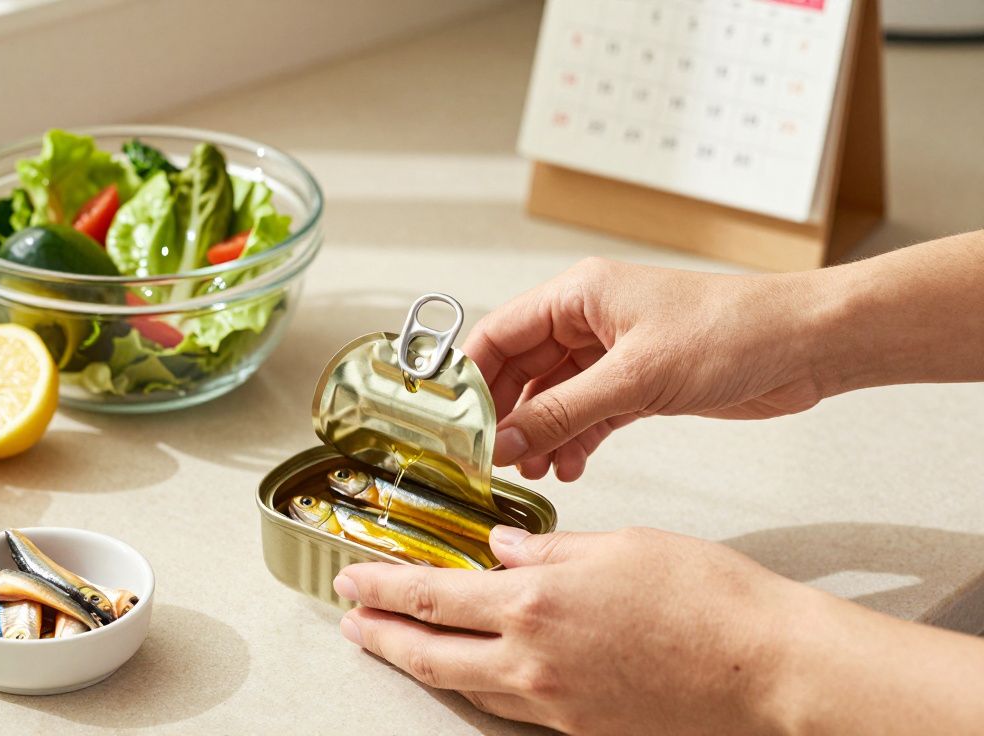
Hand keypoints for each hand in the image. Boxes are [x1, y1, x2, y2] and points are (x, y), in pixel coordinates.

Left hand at [334, 526, 811, 734]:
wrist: (767, 670)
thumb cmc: (708, 599)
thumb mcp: (617, 545)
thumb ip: (547, 546)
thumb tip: (502, 544)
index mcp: (535, 603)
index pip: (432, 594)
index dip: (382, 587)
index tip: (352, 578)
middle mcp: (533, 662)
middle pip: (429, 652)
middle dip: (379, 634)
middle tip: (351, 619)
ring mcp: (555, 704)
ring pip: (463, 684)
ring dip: (420, 663)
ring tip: (397, 644)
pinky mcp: (581, 727)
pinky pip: (508, 706)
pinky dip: (476, 684)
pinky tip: (472, 671)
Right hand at [463, 258, 828, 480]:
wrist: (806, 346)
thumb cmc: (733, 331)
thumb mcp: (635, 378)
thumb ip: (562, 412)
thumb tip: (506, 440)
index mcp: (579, 296)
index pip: (499, 333)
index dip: (471, 378)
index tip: (455, 423)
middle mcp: (590, 320)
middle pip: (522, 370)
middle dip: (506, 416)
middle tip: (491, 459)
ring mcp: (614, 354)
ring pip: (554, 398)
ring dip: (540, 435)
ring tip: (533, 473)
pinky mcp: (639, 384)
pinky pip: (588, 415)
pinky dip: (576, 442)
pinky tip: (570, 468)